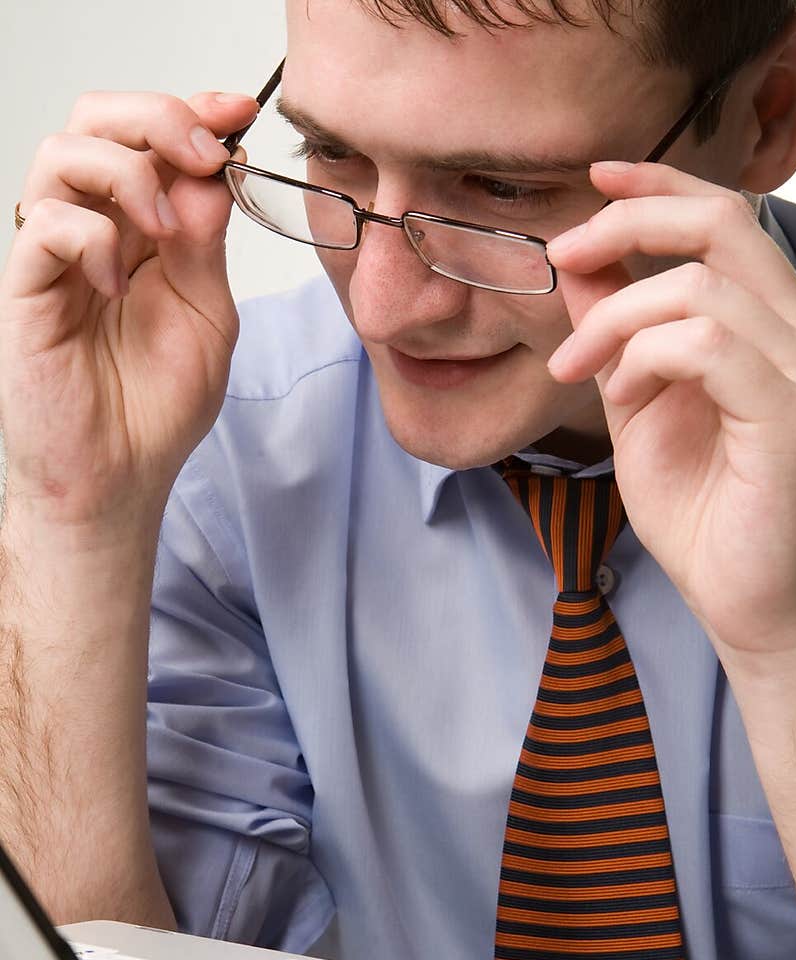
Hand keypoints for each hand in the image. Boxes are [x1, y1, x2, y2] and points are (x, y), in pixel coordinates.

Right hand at [0, 90, 257, 534]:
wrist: (119, 480)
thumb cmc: (156, 409)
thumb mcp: (208, 317)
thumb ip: (207, 245)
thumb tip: (212, 171)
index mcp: (142, 230)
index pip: (152, 141)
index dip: (192, 112)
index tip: (239, 113)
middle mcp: (95, 230)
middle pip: (98, 123)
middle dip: (156, 118)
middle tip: (202, 153)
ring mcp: (56, 256)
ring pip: (61, 155)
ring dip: (125, 173)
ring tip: (164, 229)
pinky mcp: (26, 290)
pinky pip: (43, 225)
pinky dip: (90, 237)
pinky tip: (117, 285)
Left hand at [545, 162, 795, 669]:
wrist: (754, 606)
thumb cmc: (707, 517)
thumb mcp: (641, 409)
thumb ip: (617, 337)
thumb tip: (579, 265)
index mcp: (774, 323)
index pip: (725, 218)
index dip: (658, 184)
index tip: (593, 179)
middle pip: (721, 221)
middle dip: (630, 221)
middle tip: (564, 253)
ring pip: (701, 284)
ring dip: (616, 318)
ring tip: (578, 370)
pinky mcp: (791, 409)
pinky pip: (706, 343)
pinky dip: (645, 358)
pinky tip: (623, 396)